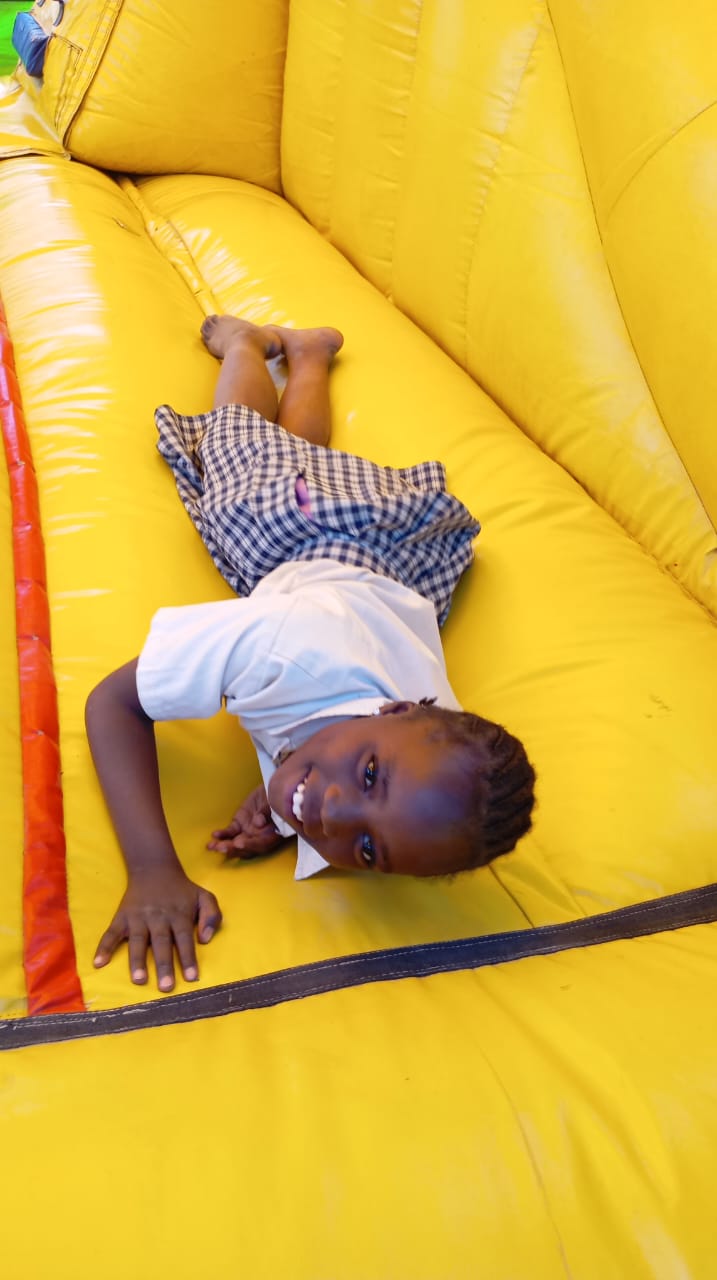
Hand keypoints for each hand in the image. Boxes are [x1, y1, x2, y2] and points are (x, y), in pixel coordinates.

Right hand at [94, 867, 221, 991]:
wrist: (154, 869)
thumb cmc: (182, 890)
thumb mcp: (204, 897)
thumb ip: (212, 916)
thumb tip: (205, 940)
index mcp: (179, 915)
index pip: (184, 939)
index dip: (188, 958)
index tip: (192, 978)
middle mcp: (158, 917)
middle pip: (161, 943)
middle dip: (164, 965)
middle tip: (166, 987)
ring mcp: (138, 917)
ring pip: (138, 940)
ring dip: (137, 960)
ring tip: (139, 979)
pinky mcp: (122, 917)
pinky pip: (111, 933)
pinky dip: (104, 947)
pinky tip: (98, 963)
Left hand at [207, 785, 283, 857]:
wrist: (271, 789)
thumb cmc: (276, 797)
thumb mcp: (274, 802)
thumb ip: (267, 813)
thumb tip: (259, 822)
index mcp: (271, 835)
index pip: (260, 844)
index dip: (250, 845)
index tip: (239, 844)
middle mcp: (259, 837)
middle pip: (246, 848)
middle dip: (233, 849)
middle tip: (221, 848)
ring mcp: (248, 832)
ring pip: (235, 843)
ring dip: (224, 846)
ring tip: (212, 846)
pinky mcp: (239, 825)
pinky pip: (230, 832)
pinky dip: (223, 834)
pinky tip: (215, 835)